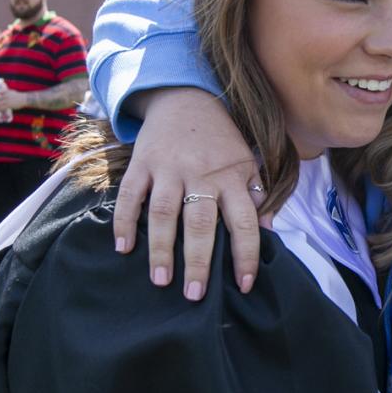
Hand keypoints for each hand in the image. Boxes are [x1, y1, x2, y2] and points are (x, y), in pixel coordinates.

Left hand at [0, 87, 24, 111]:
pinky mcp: (9, 105)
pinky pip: (2, 108)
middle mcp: (5, 96)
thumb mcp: (12, 91)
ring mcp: (7, 101)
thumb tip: (2, 92)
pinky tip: (0, 110)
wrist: (25, 99)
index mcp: (6, 92)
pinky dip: (0, 109)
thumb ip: (6, 92)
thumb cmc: (19, 95)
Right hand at [111, 88, 268, 297]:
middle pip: (200, 223)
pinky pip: (130, 195)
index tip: (244, 285)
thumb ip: (258, 194)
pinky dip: (124, 221)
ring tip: (160, 281)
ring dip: (161, 249)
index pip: (243, 222)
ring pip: (163, 213)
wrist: (185, 98)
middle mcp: (201, 174)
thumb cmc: (220, 139)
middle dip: (197, 260)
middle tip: (194, 294)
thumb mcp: (246, 162)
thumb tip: (268, 230)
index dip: (245, 255)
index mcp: (231, 177)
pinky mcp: (142, 162)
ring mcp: (168, 168)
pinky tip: (123, 249)